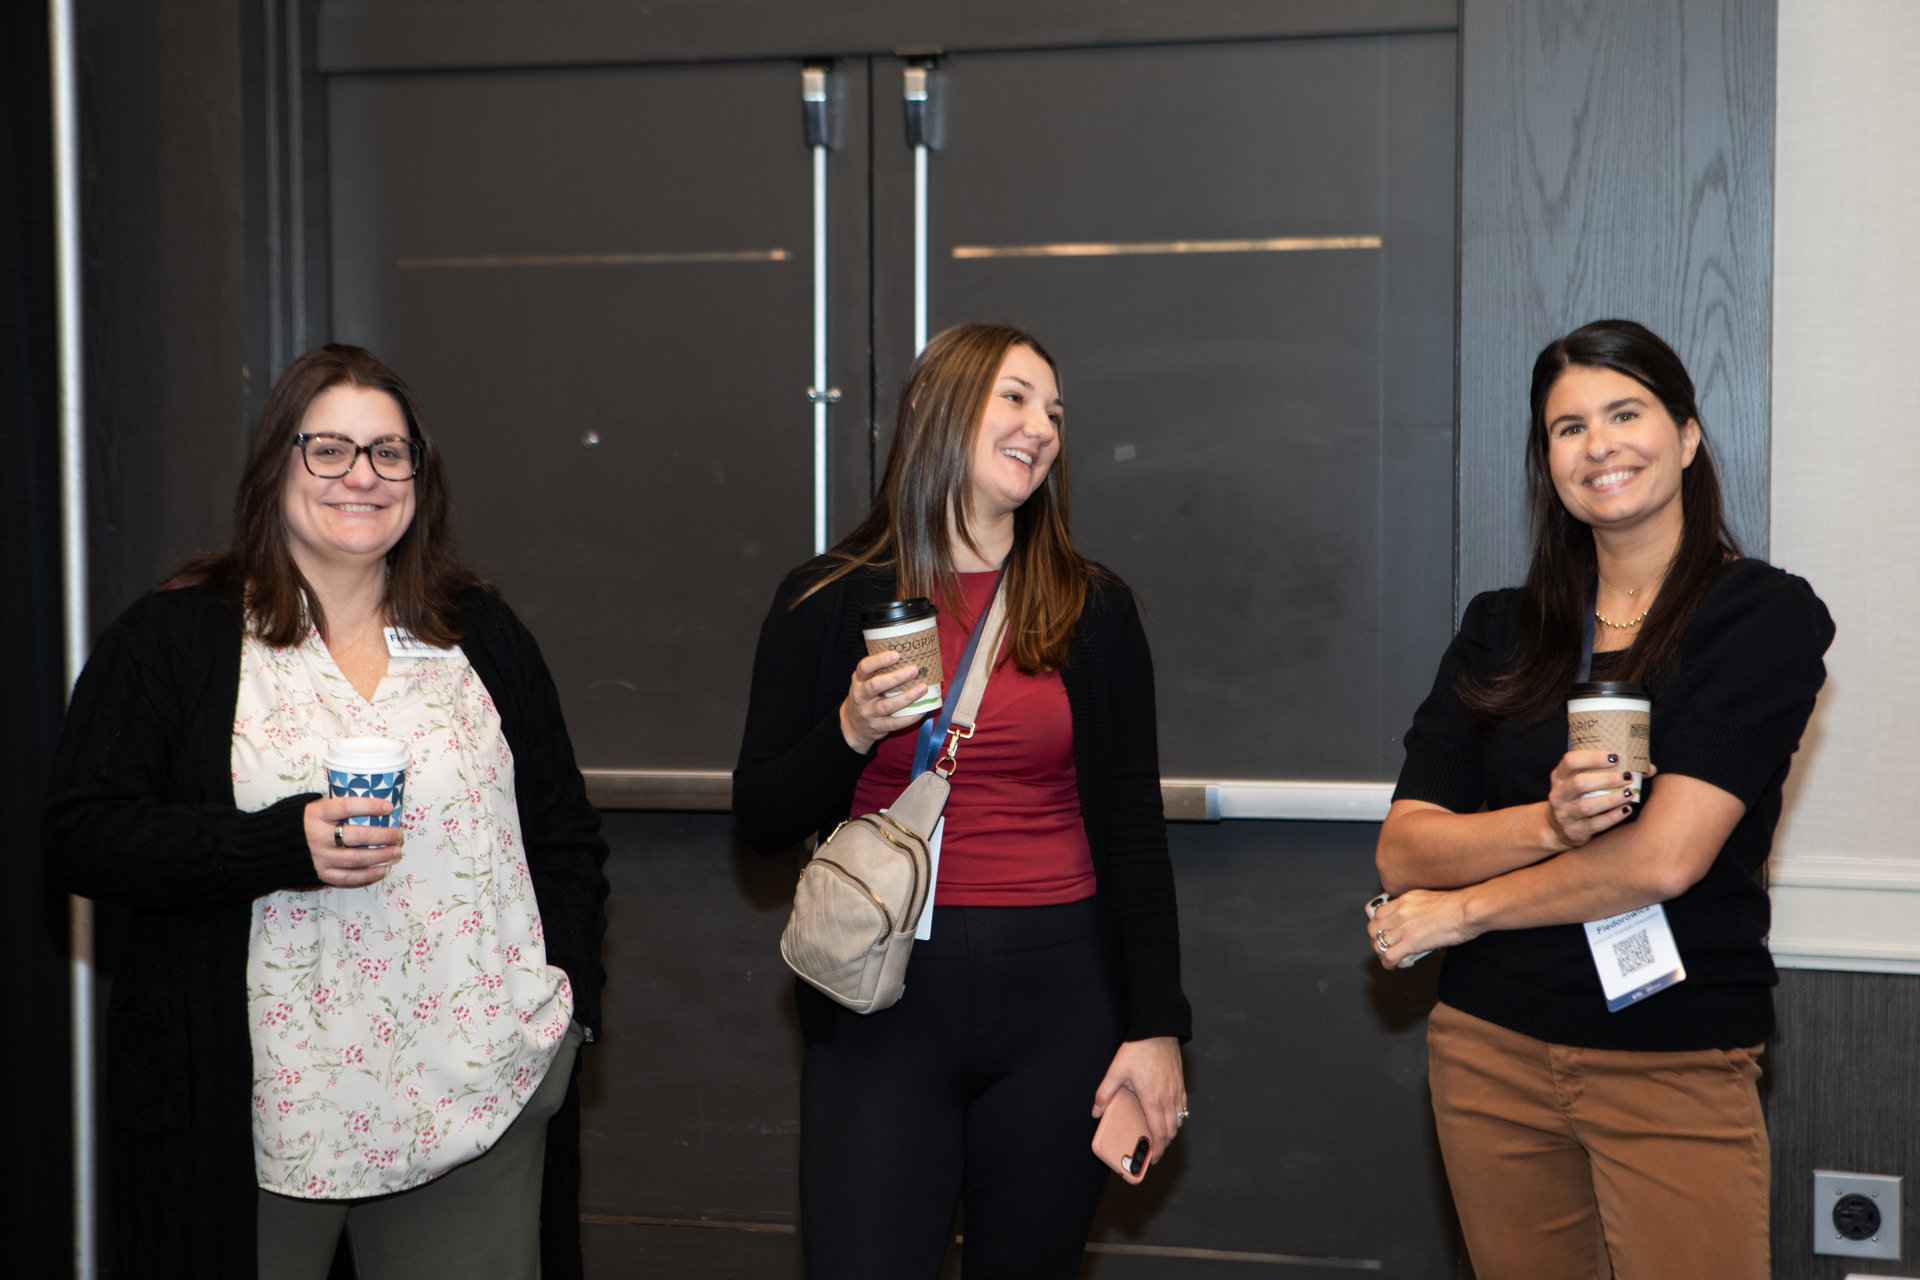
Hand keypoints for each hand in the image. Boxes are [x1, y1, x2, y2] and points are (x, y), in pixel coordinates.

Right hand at [304, 795, 404, 886]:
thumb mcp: (313, 806)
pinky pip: (348, 877)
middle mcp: (318, 836)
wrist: (271, 847)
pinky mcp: (320, 873)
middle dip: (384, 835)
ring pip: (357, 858)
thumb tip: (371, 803)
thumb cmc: (302, 823)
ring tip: (396, 851)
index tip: (389, 807)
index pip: (347, 807)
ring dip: (381, 855)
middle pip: (358, 836)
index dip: (370, 806)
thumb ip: (336, 805)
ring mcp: (319, 857)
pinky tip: (382, 869)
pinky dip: (368, 874)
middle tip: (399, 834)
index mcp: (317, 814)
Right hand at [838, 649, 930, 751]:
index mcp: (858, 681)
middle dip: (896, 678)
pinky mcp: (878, 727)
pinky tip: (923, 710)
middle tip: (914, 670)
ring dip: (907, 696)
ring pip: (888, 705)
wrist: (853, 725)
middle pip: (875, 686)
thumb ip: (879, 672)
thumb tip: (910, 656)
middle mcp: (861, 696)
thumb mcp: (864, 682)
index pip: (864, 667)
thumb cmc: (866, 697)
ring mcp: (869, 713)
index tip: (896, 654)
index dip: (879, 660)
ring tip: (923, 688)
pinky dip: (911, 717)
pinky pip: (896, 723)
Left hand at [1092, 1036, 1185, 1164]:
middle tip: (1153, 1150)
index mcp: (1153, 1100)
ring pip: (1179, 1120)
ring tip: (1160, 1135)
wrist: (1159, 1030)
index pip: (1159, 1134)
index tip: (1152, 1159)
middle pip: (1171, 1131)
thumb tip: (1096, 1111)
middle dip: (1163, 1144)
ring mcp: (1177, 1092)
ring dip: (1171, 1132)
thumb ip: (1105, 1093)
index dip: (1157, 1150)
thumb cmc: (1138, 1050)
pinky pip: (1183, 1108)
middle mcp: (1168, 1100)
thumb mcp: (1116, 1071)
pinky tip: (1169, 1116)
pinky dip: (1178, 1117)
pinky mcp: (1180, 1084)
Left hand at [1367, 888, 1479, 968]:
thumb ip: (1416, 909)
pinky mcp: (1411, 942)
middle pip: (1374, 929)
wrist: (1467, 909)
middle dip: (1377, 940)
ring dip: (1383, 953)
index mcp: (1405, 900)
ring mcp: (1404, 927)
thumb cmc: (1458, 905)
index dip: (1380, 926)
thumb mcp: (1429, 899)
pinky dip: (1389, 963)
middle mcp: (1400, 912)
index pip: (1379, 914)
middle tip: (1386, 946)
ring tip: (1392, 958)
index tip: (1385, 932)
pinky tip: (1396, 965)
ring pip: (1378, 944)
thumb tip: (1416, 923)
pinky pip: (1389, 956)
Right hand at [1542, 750, 1656, 851]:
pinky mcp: (1574, 831)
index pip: (1570, 761)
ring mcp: (1564, 814)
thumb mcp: (1582, 781)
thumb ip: (1608, 771)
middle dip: (1607, 779)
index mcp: (1559, 776)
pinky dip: (1613, 816)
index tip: (1614, 757)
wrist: (1558, 828)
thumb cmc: (1578, 797)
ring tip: (1629, 793)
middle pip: (1580, 783)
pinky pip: (1596, 824)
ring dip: (1612, 798)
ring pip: (1588, 806)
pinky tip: (1626, 810)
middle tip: (1627, 776)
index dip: (1592, 757)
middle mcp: (1558, 795)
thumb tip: (1648, 768)